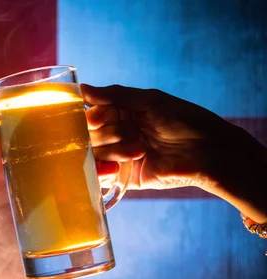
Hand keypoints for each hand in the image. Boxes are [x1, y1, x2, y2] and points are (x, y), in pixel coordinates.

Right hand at [82, 84, 266, 221]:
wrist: (209, 153)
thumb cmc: (184, 120)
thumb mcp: (150, 101)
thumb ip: (115, 95)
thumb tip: (82, 88)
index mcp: (123, 113)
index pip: (91, 115)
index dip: (92, 118)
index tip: (100, 119)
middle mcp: (118, 134)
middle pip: (90, 136)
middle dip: (107, 135)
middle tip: (128, 135)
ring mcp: (120, 157)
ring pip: (94, 155)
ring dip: (112, 152)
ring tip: (138, 152)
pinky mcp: (125, 178)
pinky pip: (101, 177)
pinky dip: (103, 172)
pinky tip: (117, 168)